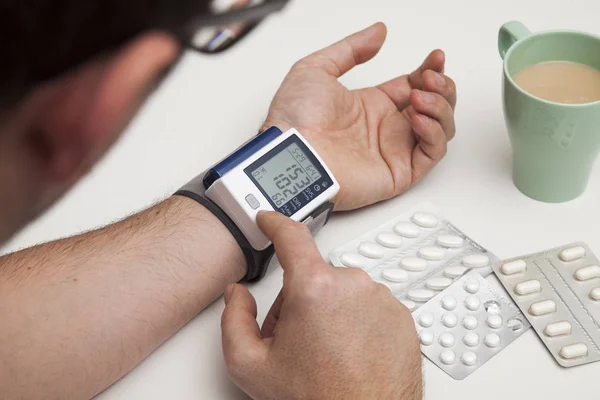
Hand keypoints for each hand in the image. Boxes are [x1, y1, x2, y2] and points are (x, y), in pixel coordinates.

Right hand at [221, 212, 420, 399]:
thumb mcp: (251, 366)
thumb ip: (233, 320)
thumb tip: (238, 296)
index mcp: (315, 288)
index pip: (292, 237)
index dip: (276, 223)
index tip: (270, 220)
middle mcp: (353, 286)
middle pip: (314, 277)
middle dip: (300, 302)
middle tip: (297, 342)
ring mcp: (382, 300)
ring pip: (342, 294)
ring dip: (330, 314)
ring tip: (326, 355)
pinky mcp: (402, 317)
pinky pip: (369, 308)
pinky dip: (357, 324)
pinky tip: (349, 355)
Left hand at [263, 22, 456, 210]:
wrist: (291, 154)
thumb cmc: (295, 118)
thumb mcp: (317, 68)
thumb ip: (351, 49)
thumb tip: (378, 32)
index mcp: (370, 106)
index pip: (414, 86)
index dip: (430, 71)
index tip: (435, 57)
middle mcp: (385, 128)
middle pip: (434, 106)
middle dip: (441, 87)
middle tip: (430, 77)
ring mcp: (393, 150)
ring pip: (439, 129)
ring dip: (440, 107)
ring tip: (420, 96)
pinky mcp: (398, 173)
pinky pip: (432, 153)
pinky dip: (434, 132)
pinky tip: (416, 117)